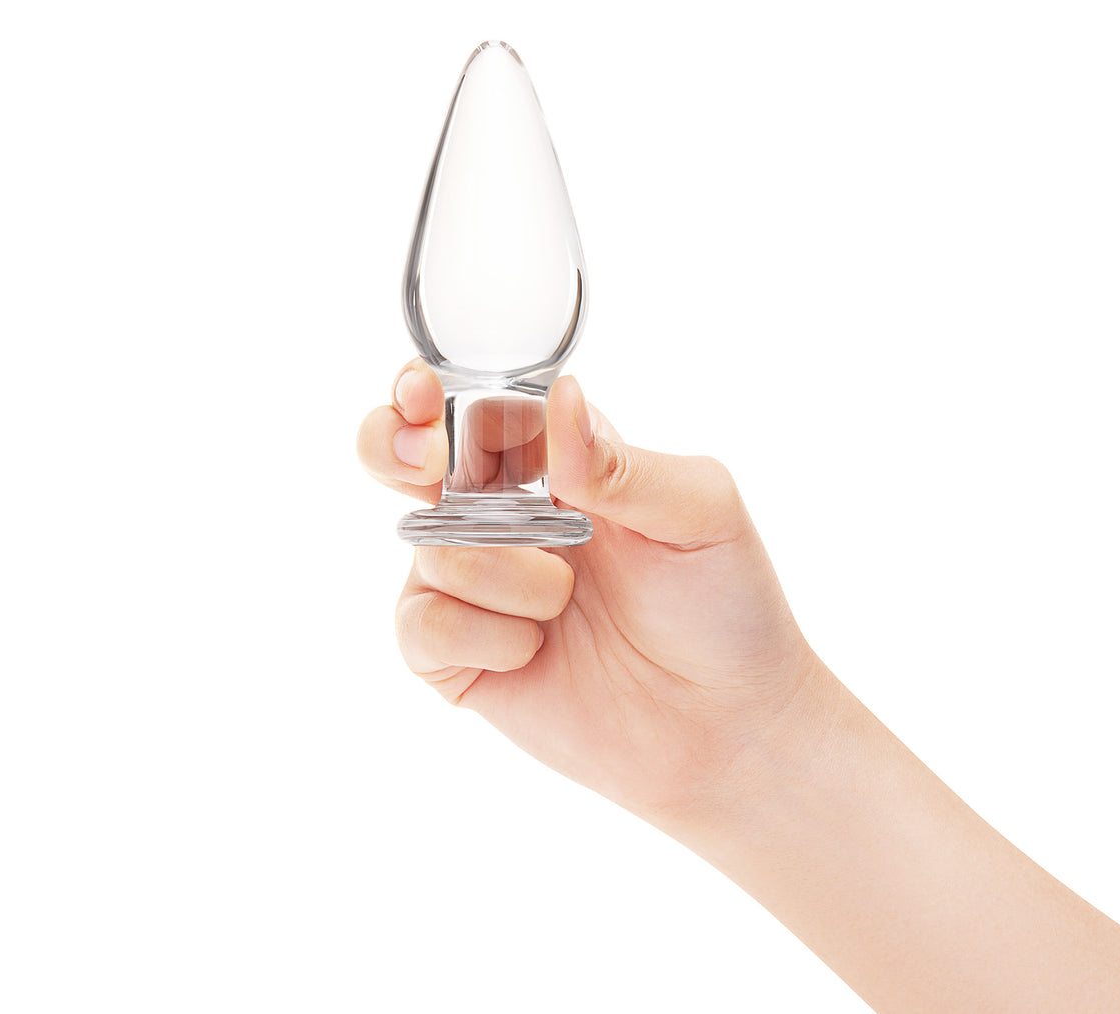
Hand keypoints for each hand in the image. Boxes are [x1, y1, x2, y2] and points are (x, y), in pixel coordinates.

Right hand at [357, 359, 817, 822]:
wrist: (728, 727)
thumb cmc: (725, 605)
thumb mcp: (699, 513)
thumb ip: (622, 462)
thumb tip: (561, 396)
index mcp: (558, 463)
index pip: (474, 406)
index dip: (428, 393)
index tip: (421, 392)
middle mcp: (504, 515)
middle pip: (404, 457)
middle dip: (392, 446)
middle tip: (424, 461)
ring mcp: (477, 585)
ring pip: (431, 548)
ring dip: (506, 576)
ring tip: (567, 605)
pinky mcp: (459, 657)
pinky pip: (422, 625)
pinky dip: (484, 636)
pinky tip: (533, 652)